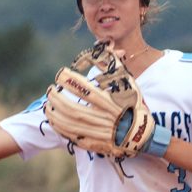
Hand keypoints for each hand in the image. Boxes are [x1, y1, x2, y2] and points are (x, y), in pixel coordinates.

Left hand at [44, 40, 154, 158]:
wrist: (143, 135)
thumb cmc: (134, 105)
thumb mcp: (129, 85)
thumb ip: (115, 66)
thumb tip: (103, 47)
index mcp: (113, 103)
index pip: (87, 90)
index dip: (70, 82)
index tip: (60, 75)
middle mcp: (105, 119)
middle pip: (74, 109)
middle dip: (58, 98)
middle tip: (50, 89)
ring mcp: (99, 134)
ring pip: (71, 124)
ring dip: (56, 114)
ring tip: (48, 104)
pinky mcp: (95, 144)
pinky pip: (73, 137)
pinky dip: (61, 128)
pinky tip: (54, 119)